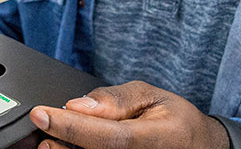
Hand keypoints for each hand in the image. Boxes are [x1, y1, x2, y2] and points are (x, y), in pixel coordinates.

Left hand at [30, 81, 230, 148]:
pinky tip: (68, 148)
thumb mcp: (153, 96)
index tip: (42, 114)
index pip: (108, 137)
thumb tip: (78, 106)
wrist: (198, 147)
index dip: (71, 127)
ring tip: (52, 141)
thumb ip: (116, 100)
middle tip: (43, 125)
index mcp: (157, 139)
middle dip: (63, 141)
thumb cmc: (176, 122)